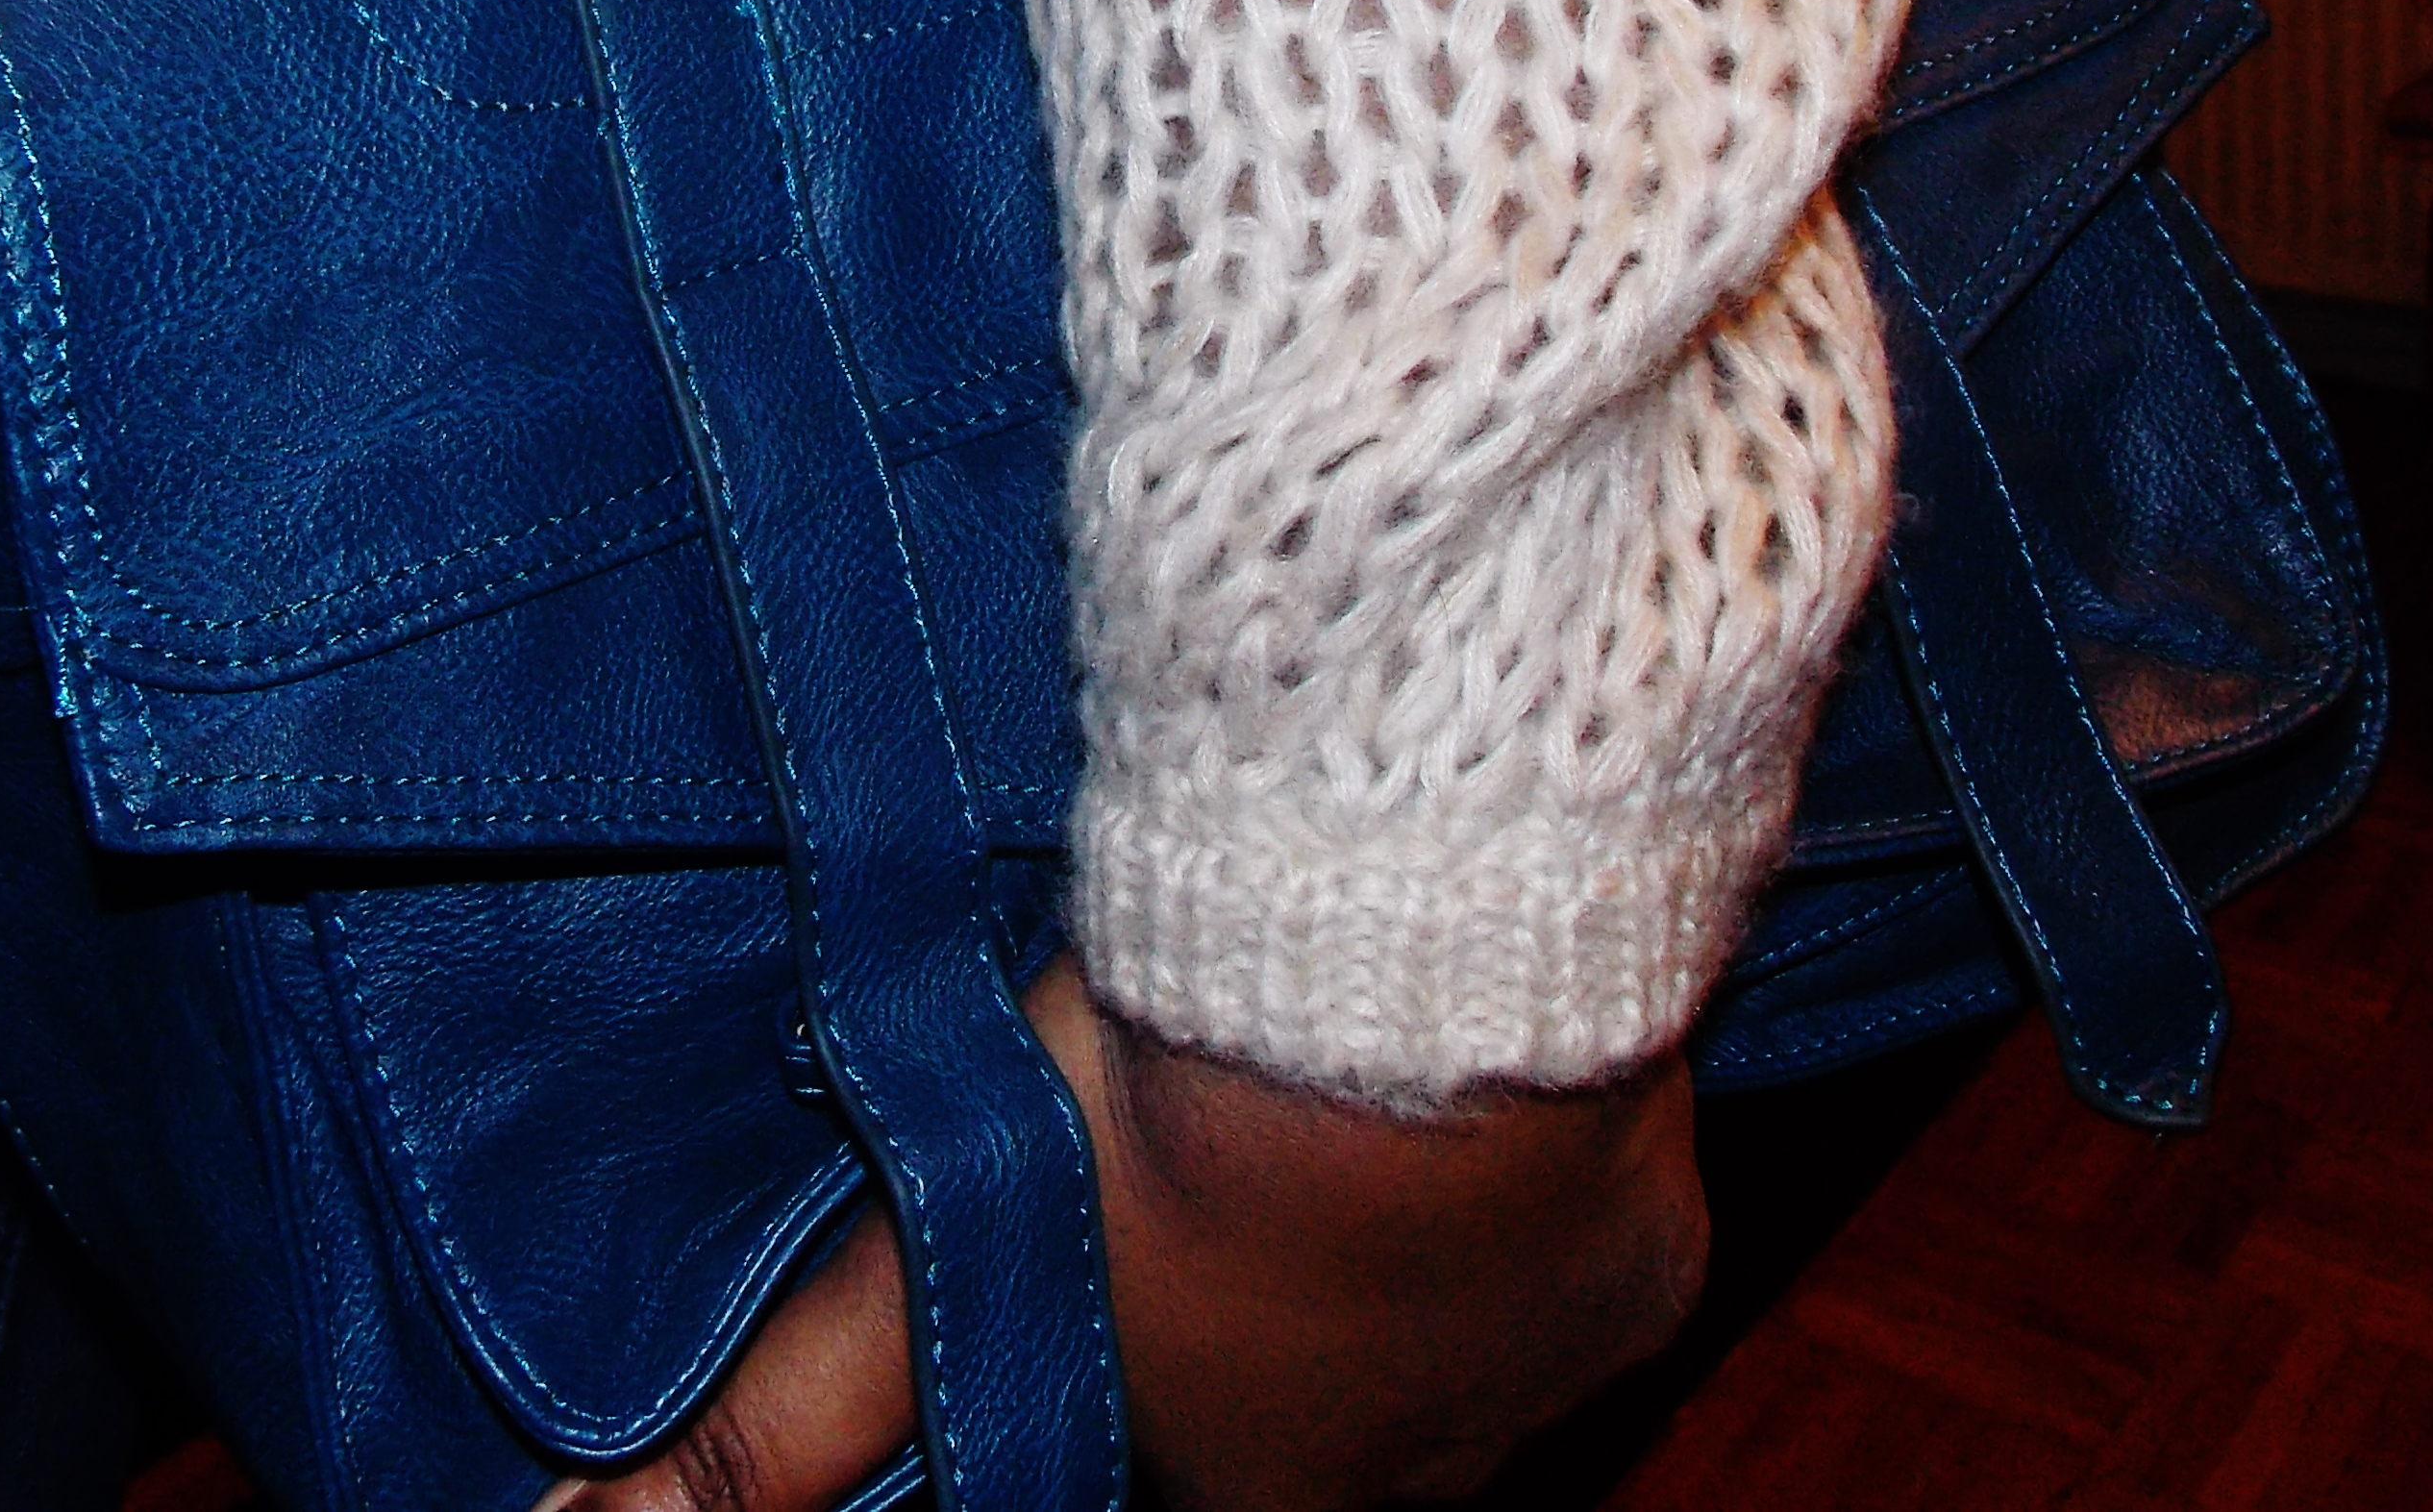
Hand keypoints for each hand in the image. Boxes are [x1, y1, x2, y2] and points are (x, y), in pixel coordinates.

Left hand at [538, 955, 1707, 1511]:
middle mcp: (1421, 1472)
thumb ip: (782, 1415)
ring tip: (1317, 1115)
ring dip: (1383, 1256)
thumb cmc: (1165, 1120)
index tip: (1115, 1282)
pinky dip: (1514, 1193)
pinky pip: (1575, 1258)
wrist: (1404, 973)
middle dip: (1263, 1325)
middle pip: (1321, 1427)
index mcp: (1256, 1491)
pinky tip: (1454, 1098)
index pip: (1190, 1490)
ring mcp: (1550, 1372)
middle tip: (1216, 1177)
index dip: (1137, 1401)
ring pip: (1447, 1341)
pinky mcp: (1649, 1264)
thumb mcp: (939, 1252)